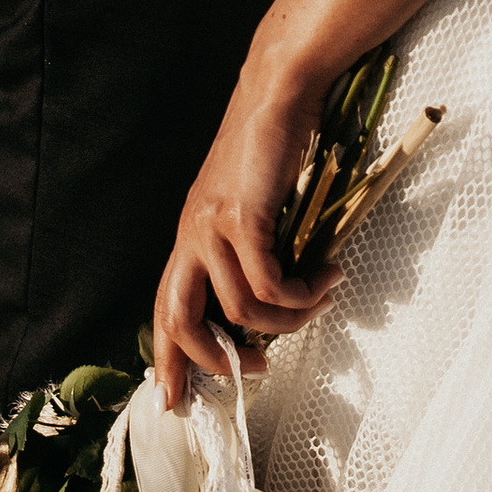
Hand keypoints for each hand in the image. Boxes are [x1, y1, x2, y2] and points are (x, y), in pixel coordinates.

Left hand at [153, 55, 331, 413]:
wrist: (278, 93)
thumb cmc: (271, 144)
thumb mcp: (251, 203)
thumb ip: (251, 246)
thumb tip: (277, 298)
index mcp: (192, 236)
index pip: (166, 307)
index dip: (166, 357)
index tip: (170, 398)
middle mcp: (193, 235)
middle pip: (179, 319)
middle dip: (211, 359)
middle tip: (253, 372)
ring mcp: (213, 227)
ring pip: (240, 309)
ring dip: (287, 320)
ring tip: (319, 301)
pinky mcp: (242, 218)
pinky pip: (268, 283)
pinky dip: (300, 294)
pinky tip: (325, 278)